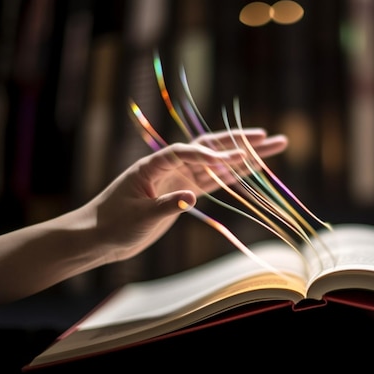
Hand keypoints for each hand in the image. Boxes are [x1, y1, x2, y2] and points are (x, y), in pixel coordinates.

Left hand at [85, 128, 288, 261]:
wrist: (99, 237)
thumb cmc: (112, 224)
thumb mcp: (139, 217)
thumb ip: (166, 205)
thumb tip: (192, 197)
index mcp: (153, 165)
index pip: (186, 152)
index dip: (210, 154)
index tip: (233, 159)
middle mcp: (169, 167)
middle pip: (209, 148)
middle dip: (239, 142)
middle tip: (268, 136)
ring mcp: (179, 179)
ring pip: (217, 164)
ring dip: (244, 156)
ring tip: (273, 146)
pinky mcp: (184, 193)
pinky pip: (213, 182)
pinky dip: (233, 175)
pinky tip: (254, 168)